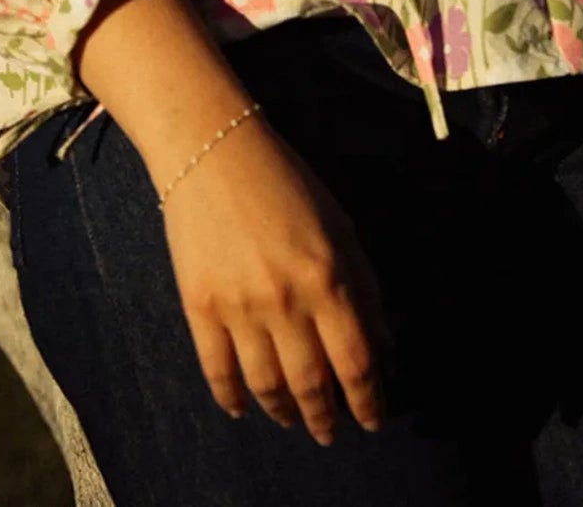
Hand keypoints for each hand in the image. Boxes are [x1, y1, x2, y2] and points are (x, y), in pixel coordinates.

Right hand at [159, 111, 394, 445]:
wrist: (212, 149)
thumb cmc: (286, 181)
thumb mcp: (340, 224)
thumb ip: (364, 286)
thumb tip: (384, 346)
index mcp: (327, 278)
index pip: (356, 363)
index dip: (368, 400)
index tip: (373, 418)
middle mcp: (284, 300)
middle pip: (312, 384)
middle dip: (326, 418)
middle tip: (331, 432)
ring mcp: (238, 307)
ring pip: (266, 386)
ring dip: (284, 413)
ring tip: (293, 420)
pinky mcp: (198, 307)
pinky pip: (217, 371)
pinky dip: (232, 399)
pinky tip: (243, 410)